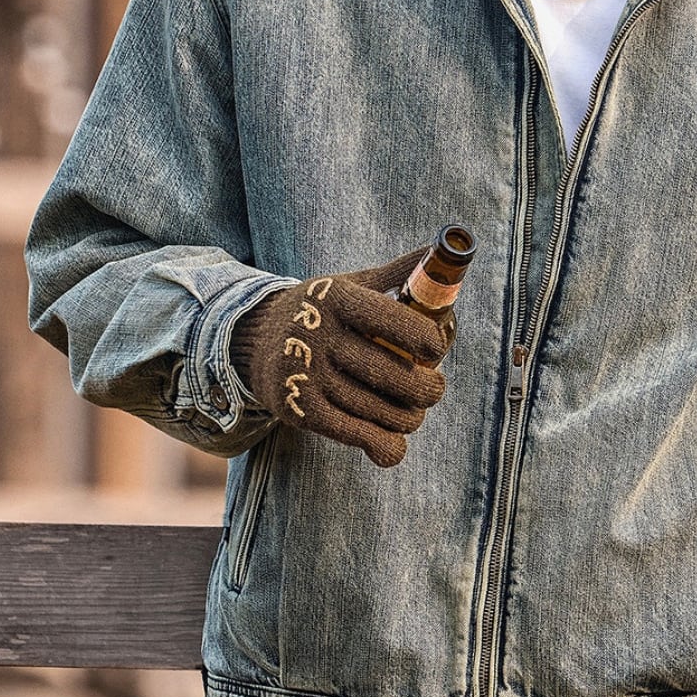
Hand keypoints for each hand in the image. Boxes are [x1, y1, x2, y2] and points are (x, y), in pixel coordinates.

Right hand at [231, 248, 452, 466]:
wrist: (253, 342)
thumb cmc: (321, 312)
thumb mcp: (350, 284)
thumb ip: (397, 274)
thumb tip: (443, 251)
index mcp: (337, 297)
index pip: (393, 318)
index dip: (427, 338)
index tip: (435, 349)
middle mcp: (318, 333)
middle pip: (391, 372)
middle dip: (426, 388)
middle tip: (433, 390)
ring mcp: (306, 373)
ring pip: (378, 408)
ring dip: (408, 418)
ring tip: (414, 413)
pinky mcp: (299, 409)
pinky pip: (353, 434)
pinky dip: (383, 445)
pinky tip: (394, 445)